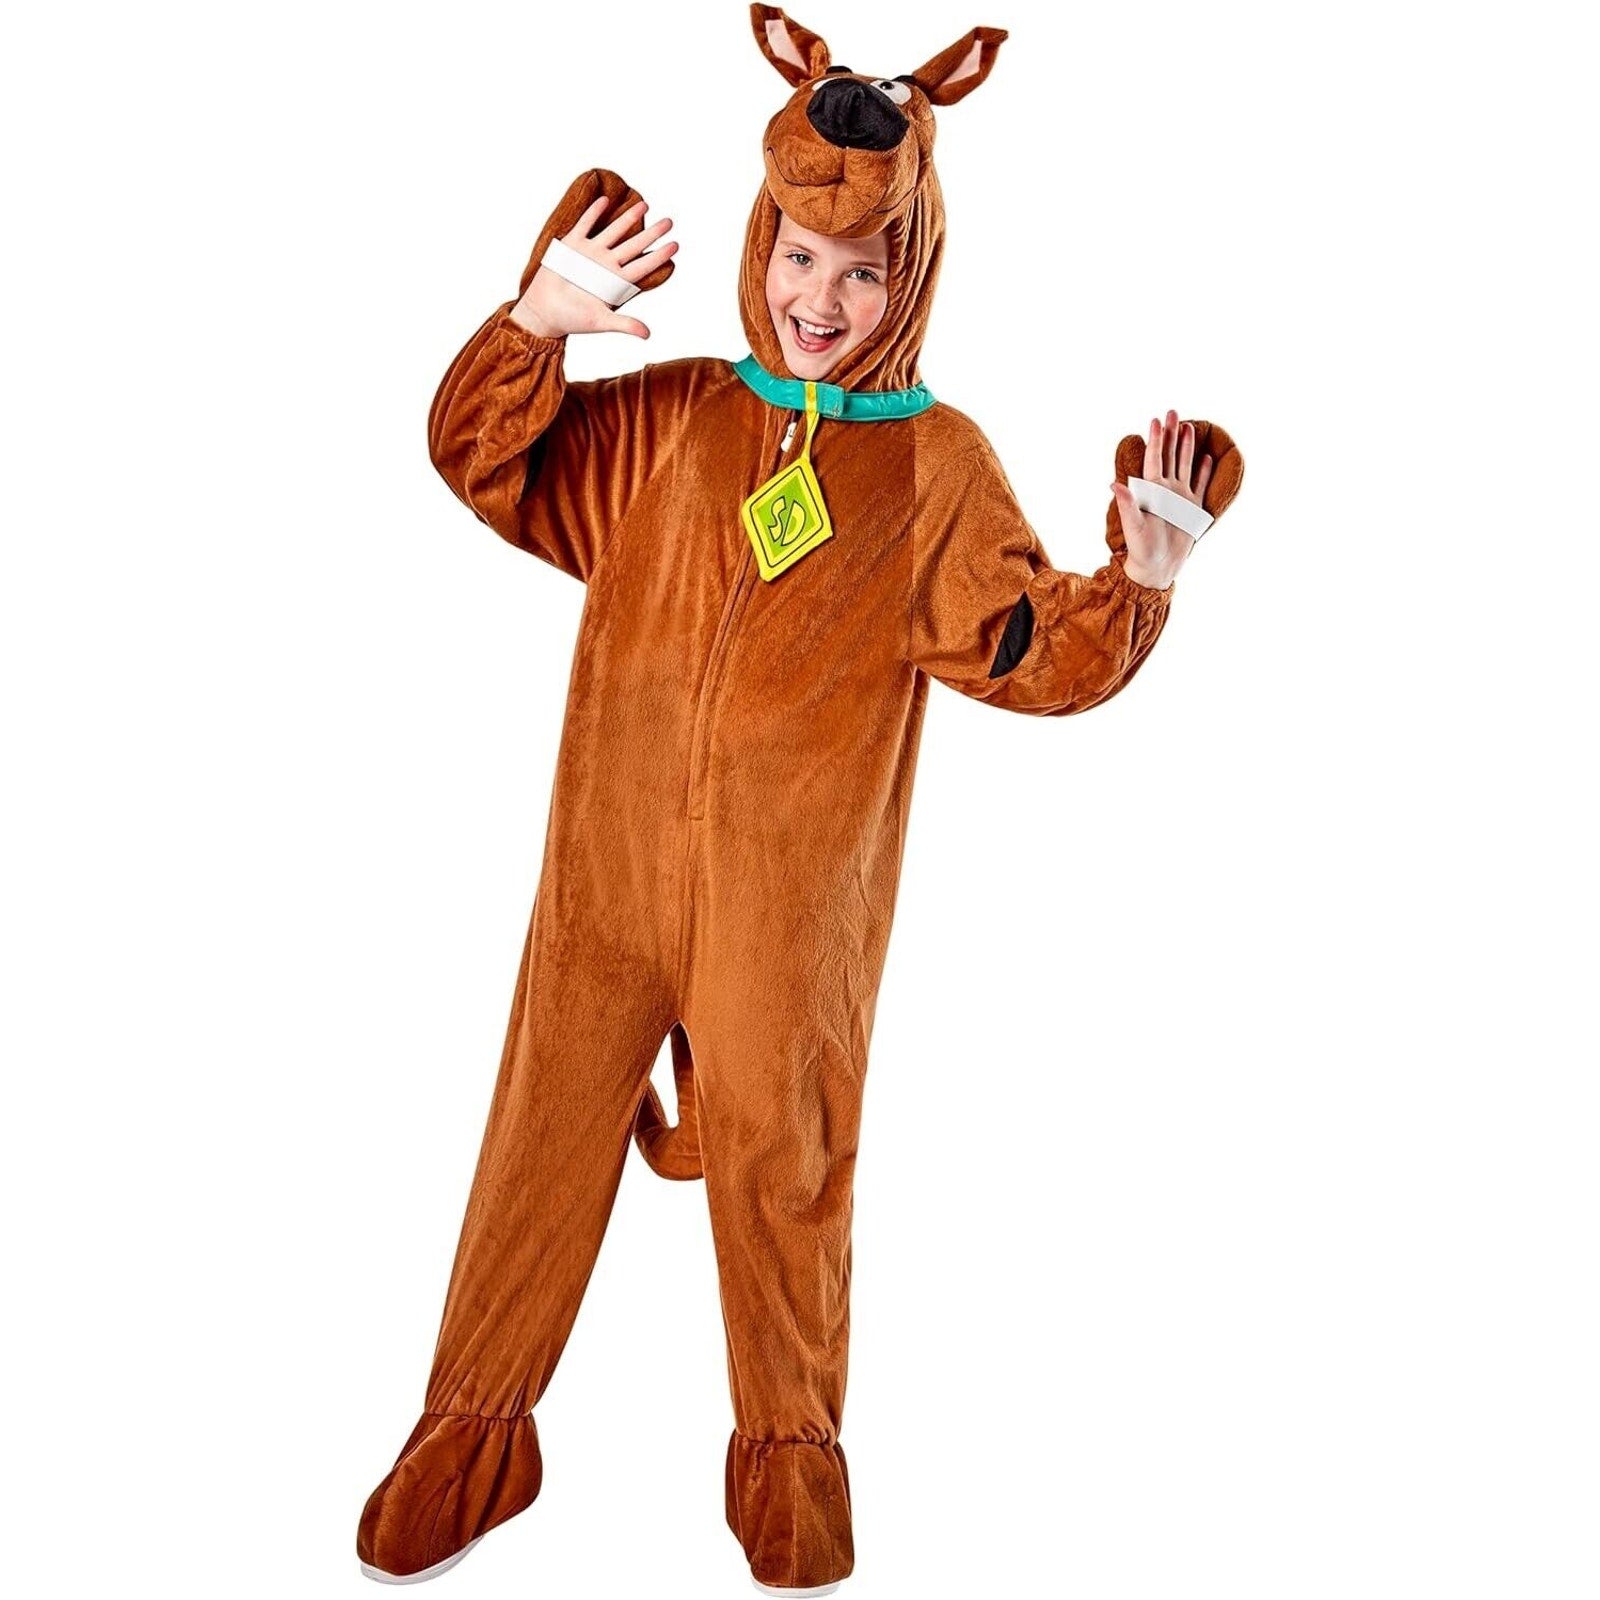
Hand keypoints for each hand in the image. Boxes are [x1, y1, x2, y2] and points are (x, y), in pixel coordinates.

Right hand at [510, 195, 677, 339]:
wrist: (544, 312)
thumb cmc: (572, 319)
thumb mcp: (600, 321)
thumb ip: (625, 324)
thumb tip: (647, 335)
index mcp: (615, 282)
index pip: (643, 266)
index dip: (659, 256)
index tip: (675, 245)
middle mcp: (606, 265)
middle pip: (634, 245)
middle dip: (652, 233)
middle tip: (670, 222)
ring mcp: (590, 253)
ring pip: (614, 231)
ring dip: (628, 218)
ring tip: (645, 205)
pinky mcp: (572, 246)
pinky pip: (585, 225)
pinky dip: (593, 213)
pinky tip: (605, 200)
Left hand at [1110, 409, 1212, 589]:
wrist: (1157, 568)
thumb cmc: (1141, 549)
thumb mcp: (1132, 525)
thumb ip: (1126, 504)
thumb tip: (1114, 483)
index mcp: (1152, 491)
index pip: (1154, 459)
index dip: (1155, 440)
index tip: (1155, 420)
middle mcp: (1166, 490)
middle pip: (1169, 456)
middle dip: (1171, 434)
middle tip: (1173, 412)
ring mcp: (1180, 498)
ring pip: (1184, 465)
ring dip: (1186, 447)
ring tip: (1189, 427)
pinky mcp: (1192, 509)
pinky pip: (1199, 484)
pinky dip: (1203, 471)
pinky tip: (1206, 457)